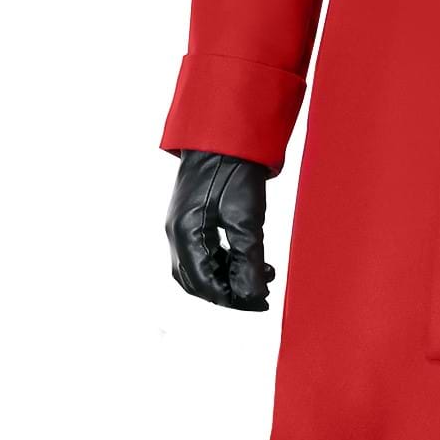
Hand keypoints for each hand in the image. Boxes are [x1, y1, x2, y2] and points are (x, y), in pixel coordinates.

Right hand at [166, 150, 275, 310]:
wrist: (225, 136)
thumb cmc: (234, 170)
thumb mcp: (246, 218)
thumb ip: (248, 259)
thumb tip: (252, 295)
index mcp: (185, 234)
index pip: (204, 283)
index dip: (233, 298)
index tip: (259, 303)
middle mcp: (177, 233)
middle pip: (198, 281)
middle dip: (229, 292)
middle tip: (259, 295)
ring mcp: (181, 226)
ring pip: (200, 268)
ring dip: (228, 277)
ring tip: (262, 274)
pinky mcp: (190, 219)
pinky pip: (203, 252)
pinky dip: (225, 262)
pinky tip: (249, 259)